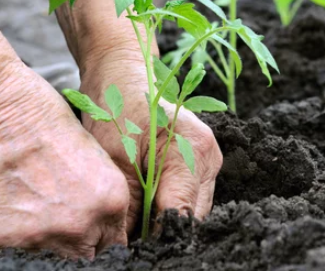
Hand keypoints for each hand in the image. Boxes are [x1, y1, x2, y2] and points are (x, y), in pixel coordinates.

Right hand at [0, 58, 129, 258]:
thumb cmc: (39, 113)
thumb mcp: (90, 150)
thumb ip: (99, 191)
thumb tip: (96, 216)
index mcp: (110, 199)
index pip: (114, 243)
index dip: (101, 236)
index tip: (91, 231)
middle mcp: (80, 224)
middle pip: (84, 255)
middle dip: (76, 241)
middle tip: (59, 217)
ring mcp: (39, 236)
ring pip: (48, 256)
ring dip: (42, 238)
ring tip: (28, 205)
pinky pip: (9, 249)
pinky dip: (7, 233)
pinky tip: (4, 204)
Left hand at [80, 49, 222, 232]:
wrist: (122, 74)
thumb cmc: (116, 107)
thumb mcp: (115, 159)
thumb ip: (129, 206)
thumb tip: (128, 246)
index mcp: (193, 151)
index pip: (181, 215)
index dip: (157, 238)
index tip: (132, 248)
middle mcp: (210, 157)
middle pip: (192, 217)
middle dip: (162, 231)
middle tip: (129, 238)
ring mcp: (209, 160)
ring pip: (192, 210)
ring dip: (165, 220)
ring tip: (134, 223)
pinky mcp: (201, 163)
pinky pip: (189, 197)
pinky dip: (167, 205)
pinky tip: (145, 206)